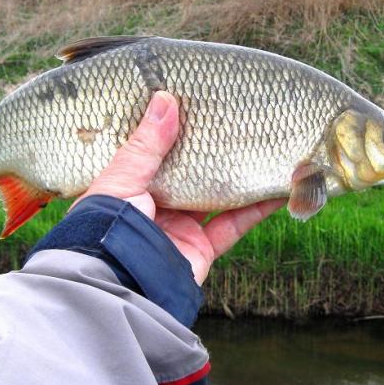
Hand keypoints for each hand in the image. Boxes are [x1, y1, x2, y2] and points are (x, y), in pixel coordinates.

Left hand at [75, 91, 284, 284]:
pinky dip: (256, 208)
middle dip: (211, 151)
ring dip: (240, 176)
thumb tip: (165, 99)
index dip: (172, 132)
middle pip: (189, 174)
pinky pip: (233, 225)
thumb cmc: (106, 228)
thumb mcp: (120, 179)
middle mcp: (154, 206)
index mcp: (127, 186)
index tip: (194, 106)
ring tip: (265, 148)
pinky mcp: (201, 250)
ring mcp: (179, 228)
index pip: (153, 153)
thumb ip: (146, 144)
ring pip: (216, 197)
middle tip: (236, 122)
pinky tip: (277, 187)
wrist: (118, 285)